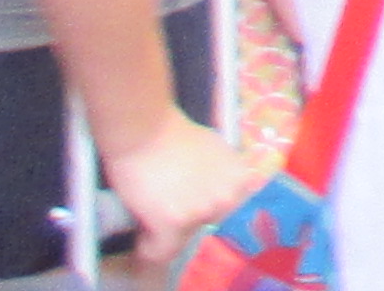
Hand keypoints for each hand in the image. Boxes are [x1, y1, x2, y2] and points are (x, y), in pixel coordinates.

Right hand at [98, 103, 264, 268]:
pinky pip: (160, 251)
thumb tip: (218, 193)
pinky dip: (149, 248)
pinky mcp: (174, 223)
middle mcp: (227, 198)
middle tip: (171, 213)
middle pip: (206, 227)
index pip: (228, 215)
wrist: (146, 132)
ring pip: (182, 240)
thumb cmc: (176, 136)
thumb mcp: (217, 152)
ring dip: (168, 234)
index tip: (192, 214)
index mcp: (240, 181)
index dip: (207, 215)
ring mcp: (202, 212)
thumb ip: (223, 176)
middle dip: (190, 223)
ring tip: (154, 221)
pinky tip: (143, 239)